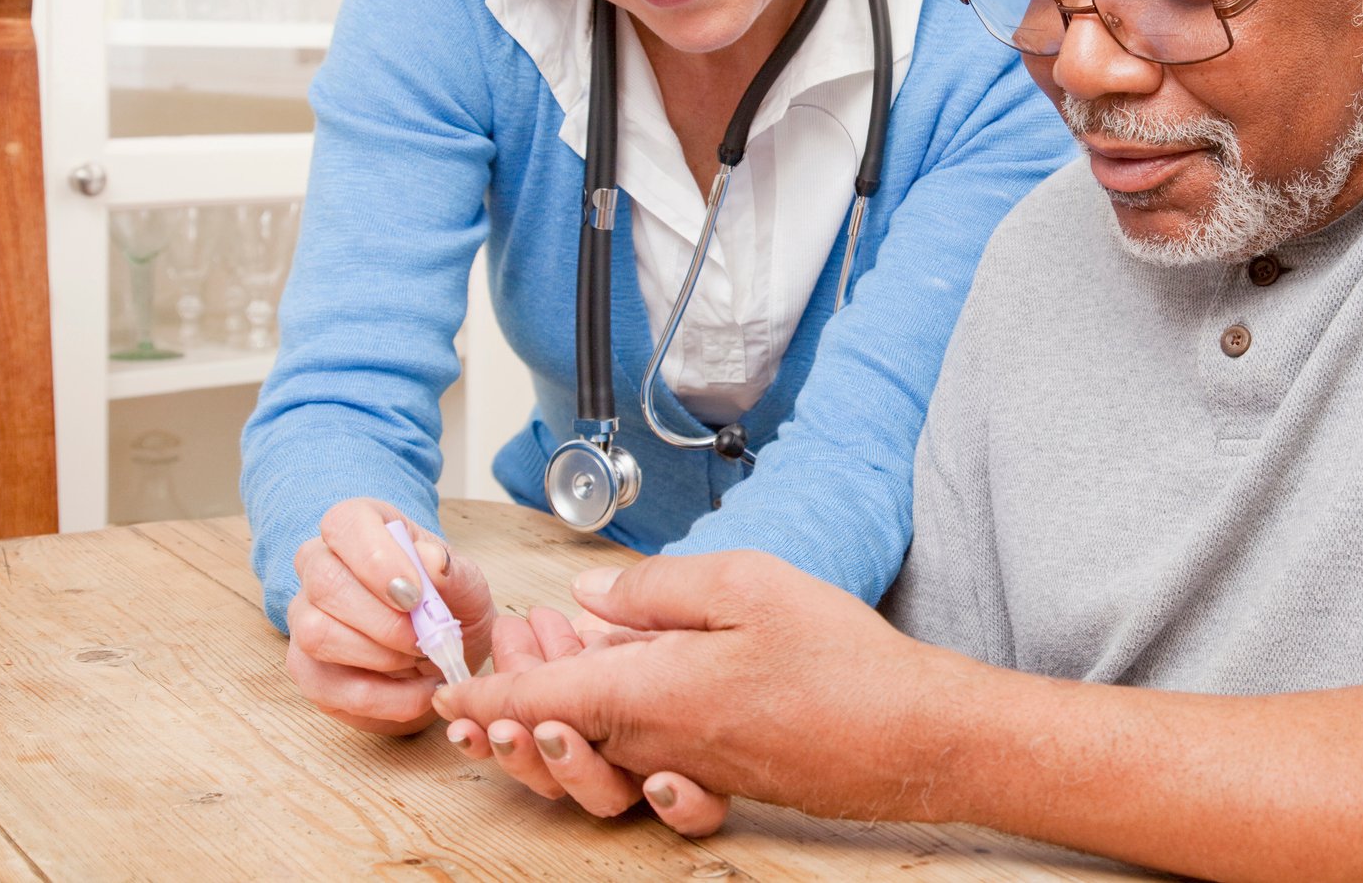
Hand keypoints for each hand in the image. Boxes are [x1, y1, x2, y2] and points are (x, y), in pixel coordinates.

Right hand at [284, 498, 494, 734]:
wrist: (445, 652)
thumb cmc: (450, 605)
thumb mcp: (468, 586)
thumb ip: (454, 571)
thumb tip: (433, 560)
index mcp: (359, 528)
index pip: (345, 523)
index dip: (377, 558)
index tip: (415, 594)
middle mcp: (320, 566)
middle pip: (324, 581)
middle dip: (382, 619)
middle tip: (424, 639)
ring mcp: (305, 618)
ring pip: (317, 634)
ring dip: (380, 657)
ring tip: (420, 660)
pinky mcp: (306, 670)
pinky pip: (328, 688)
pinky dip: (382, 698)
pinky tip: (416, 693)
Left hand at [433, 551, 979, 819]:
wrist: (914, 737)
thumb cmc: (842, 659)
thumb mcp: (747, 586)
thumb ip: (660, 587)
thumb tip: (593, 594)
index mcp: (653, 694)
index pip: (544, 700)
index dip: (489, 694)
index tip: (447, 695)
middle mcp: (660, 743)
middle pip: (561, 733)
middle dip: (517, 702)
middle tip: (504, 659)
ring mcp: (694, 766)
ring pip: (601, 751)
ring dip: (561, 722)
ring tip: (556, 675)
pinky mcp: (725, 776)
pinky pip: (649, 760)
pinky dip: (619, 735)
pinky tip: (636, 693)